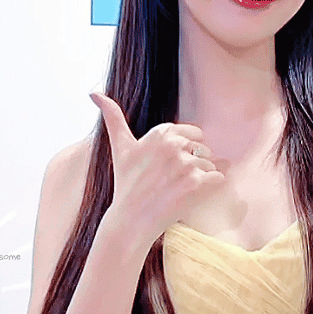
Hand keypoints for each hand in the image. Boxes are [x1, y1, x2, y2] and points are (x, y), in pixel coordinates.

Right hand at [90, 93, 223, 243]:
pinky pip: (219, 178)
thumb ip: (112, 116)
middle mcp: (174, 145)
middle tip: (172, 182)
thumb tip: (93, 93)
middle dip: (194, 165)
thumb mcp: (120, 147)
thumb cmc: (126, 183)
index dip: (185, 152)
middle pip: (203, 150)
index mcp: (161, 133)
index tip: (169, 166)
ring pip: (211, 166)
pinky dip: (211, 188)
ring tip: (178, 191)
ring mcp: (186, 164)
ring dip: (201, 179)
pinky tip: (191, 196)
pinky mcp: (197, 184)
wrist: (131, 220)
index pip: (194, 134)